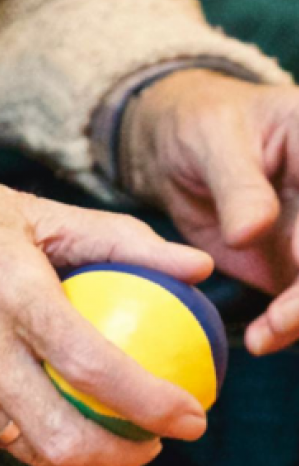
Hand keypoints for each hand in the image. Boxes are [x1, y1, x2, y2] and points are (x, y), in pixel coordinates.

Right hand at [0, 115, 214, 465]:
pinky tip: (34, 402)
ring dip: (71, 448)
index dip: (153, 404)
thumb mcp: (27, 207)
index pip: (94, 367)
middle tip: (146, 440)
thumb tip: (192, 267)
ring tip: (95, 422)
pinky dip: (19, 429)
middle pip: (59, 437)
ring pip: (21, 446)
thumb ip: (116, 239)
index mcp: (6, 289)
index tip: (189, 415)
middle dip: (120, 458)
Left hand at [122, 69, 298, 354]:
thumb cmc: (201, 127)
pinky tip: (262, 338)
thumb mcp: (213, 140)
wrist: (178, 151)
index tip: (298, 254)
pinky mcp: (295, 266)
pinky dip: (288, 327)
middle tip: (282, 317)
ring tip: (266, 334)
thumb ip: (237, 184)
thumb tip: (252, 230)